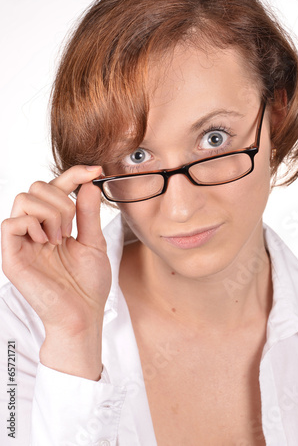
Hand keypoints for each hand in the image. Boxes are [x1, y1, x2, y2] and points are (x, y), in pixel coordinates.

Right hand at [1, 165, 110, 378]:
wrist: (83, 314)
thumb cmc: (88, 284)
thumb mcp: (94, 242)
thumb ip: (89, 213)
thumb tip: (88, 183)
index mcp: (53, 224)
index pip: (56, 187)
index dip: (74, 174)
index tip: (97, 172)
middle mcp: (35, 229)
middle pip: (37, 187)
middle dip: (62, 201)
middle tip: (71, 229)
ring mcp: (21, 241)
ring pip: (24, 199)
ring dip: (50, 213)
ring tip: (60, 238)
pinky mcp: (12, 256)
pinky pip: (11, 223)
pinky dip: (33, 225)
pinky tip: (46, 243)